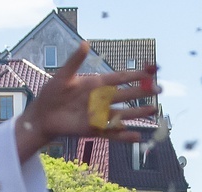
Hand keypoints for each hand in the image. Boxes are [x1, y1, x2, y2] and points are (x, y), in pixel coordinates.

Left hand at [16, 42, 158, 162]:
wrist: (42, 116)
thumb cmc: (51, 94)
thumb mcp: (62, 76)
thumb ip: (75, 61)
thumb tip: (86, 44)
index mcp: (96, 85)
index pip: (119, 79)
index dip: (134, 75)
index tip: (149, 72)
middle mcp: (101, 100)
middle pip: (126, 95)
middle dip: (142, 92)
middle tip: (159, 90)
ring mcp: (100, 115)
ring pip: (123, 114)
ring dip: (138, 113)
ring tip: (153, 110)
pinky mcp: (95, 130)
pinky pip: (112, 134)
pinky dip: (124, 136)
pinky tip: (136, 136)